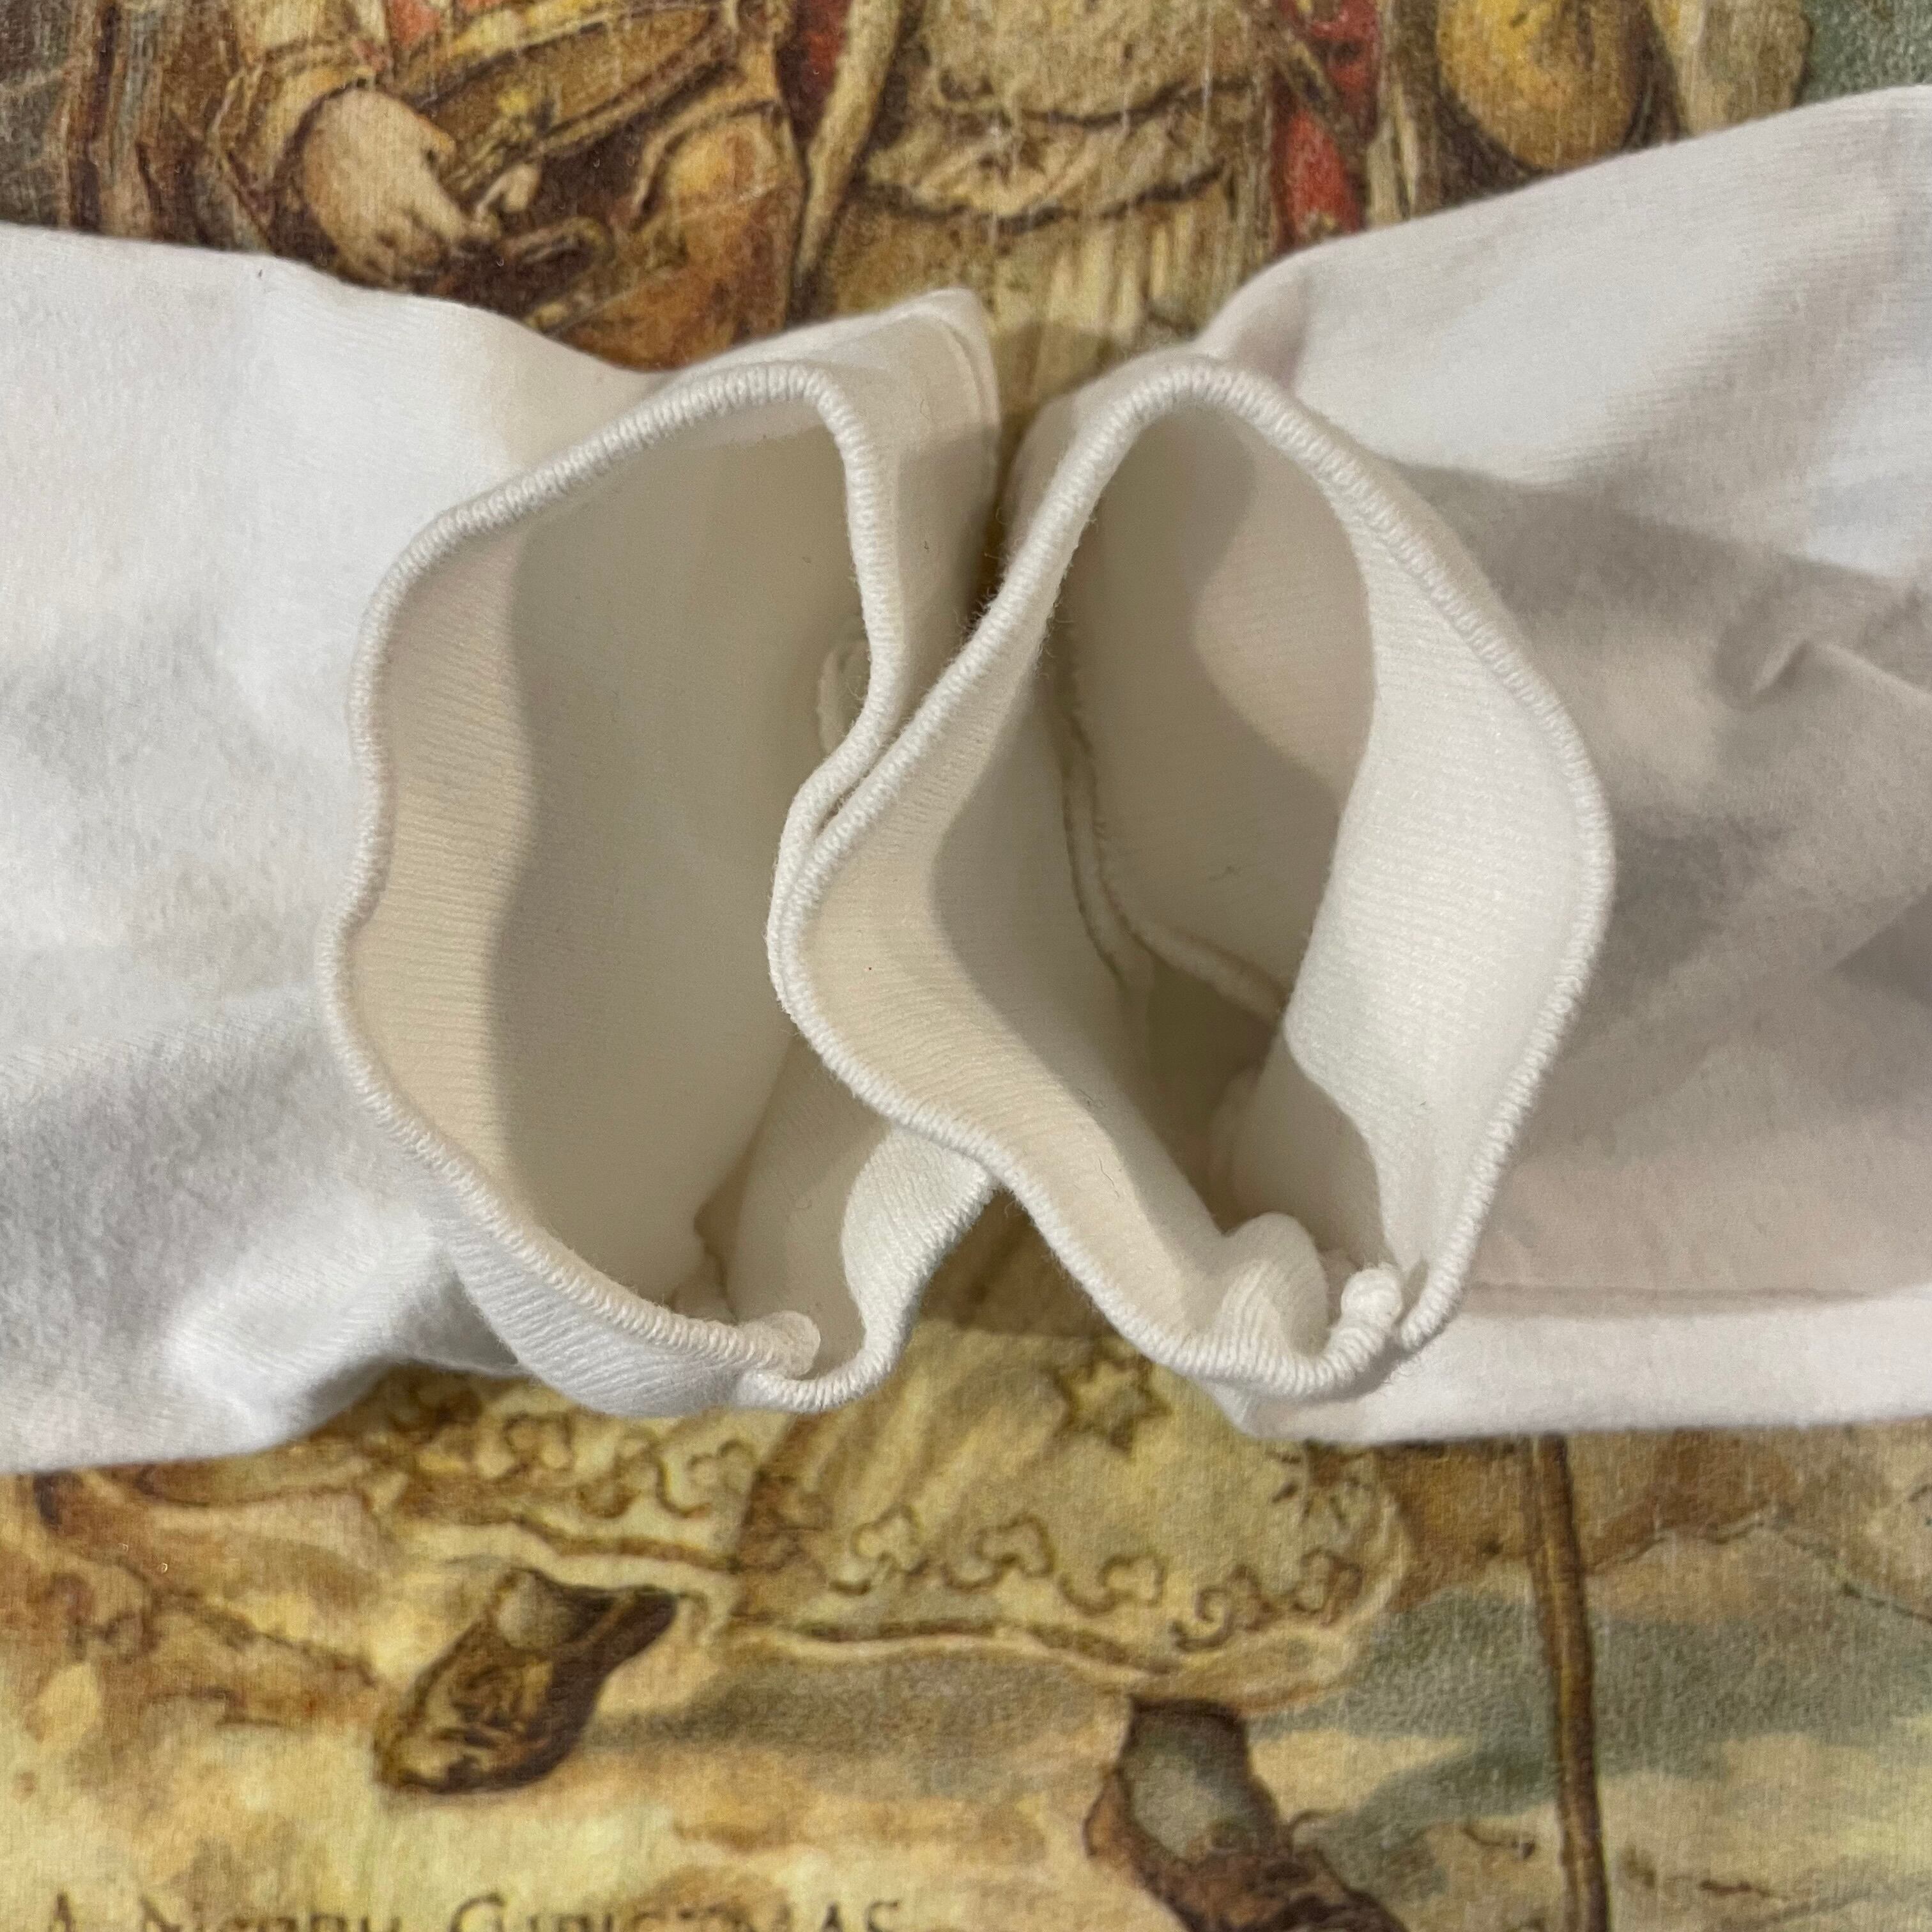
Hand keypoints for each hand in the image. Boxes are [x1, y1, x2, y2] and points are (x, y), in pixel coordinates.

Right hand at [296, 88, 496, 284]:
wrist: (310, 118)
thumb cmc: (367, 117)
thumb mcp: (409, 123)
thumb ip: (439, 148)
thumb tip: (458, 164)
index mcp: (408, 185)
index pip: (455, 233)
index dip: (477, 240)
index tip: (486, 236)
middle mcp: (384, 212)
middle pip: (431, 256)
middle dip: (450, 255)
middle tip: (460, 250)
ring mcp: (359, 228)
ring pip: (402, 269)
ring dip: (424, 269)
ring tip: (435, 262)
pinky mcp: (340, 235)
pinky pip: (371, 271)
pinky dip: (392, 279)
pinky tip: (406, 278)